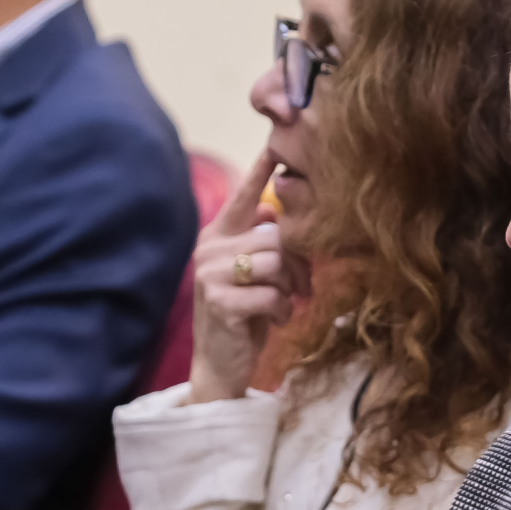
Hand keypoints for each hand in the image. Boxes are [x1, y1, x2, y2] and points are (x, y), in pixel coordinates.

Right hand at [189, 151, 312, 401]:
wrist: (222, 364)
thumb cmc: (247, 313)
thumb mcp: (257, 273)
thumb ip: (267, 243)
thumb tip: (284, 215)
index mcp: (220, 235)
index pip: (244, 197)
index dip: (261, 172)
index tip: (275, 145)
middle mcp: (210, 248)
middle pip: (275, 236)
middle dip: (297, 265)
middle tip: (300, 288)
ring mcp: (211, 274)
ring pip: (276, 263)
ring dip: (290, 289)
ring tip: (284, 304)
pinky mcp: (219, 301)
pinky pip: (272, 294)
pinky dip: (283, 310)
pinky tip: (275, 319)